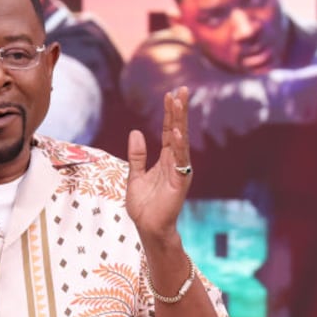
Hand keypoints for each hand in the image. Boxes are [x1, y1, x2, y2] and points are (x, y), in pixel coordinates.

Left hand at [125, 87, 191, 243]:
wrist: (149, 228)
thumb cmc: (144, 206)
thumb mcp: (135, 176)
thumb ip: (137, 155)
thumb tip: (136, 132)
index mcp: (165, 160)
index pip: (169, 131)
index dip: (169, 113)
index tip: (170, 94)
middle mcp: (175, 162)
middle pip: (178, 130)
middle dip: (179, 110)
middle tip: (181, 89)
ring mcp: (179, 170)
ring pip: (180, 140)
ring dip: (180, 120)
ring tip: (179, 102)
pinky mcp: (179, 181)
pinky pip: (180, 161)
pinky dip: (179, 146)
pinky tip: (178, 132)